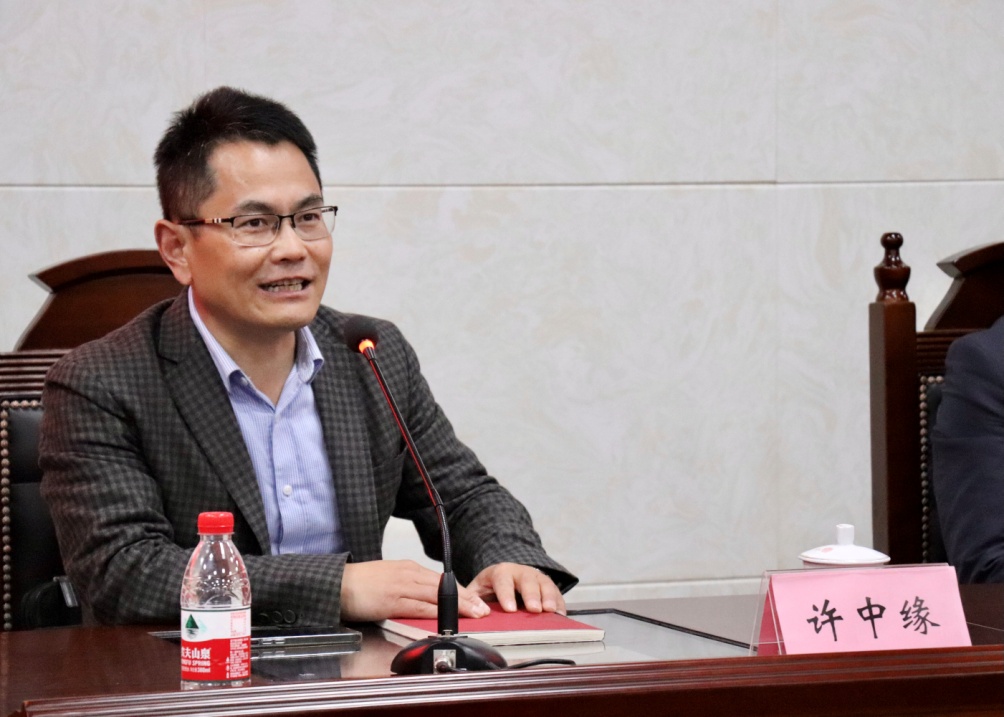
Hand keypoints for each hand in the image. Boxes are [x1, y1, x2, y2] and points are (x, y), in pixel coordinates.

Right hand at [340, 560, 490, 621]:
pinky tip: (445, 617)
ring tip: (473, 613)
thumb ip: (409, 587)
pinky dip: (434, 612)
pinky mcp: (391, 600)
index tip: (475, 600)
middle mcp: (408, 574)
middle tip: (482, 609)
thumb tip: (425, 600)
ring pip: (435, 595)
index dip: (460, 591)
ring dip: (456, 605)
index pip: (441, 580)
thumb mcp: (390, 578)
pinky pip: (417, 606)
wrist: (338, 583)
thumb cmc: (361, 583)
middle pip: (443, 587)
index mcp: (408, 569)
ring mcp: (401, 587)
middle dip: (465, 598)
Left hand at [467, 563, 565, 613]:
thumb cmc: (490, 587)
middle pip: (527, 580)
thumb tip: (475, 613)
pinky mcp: (547, 587)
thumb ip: (471, 600)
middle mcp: (520, 572)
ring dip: (549, 597)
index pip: (503, 581)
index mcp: (501, 572)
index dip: (506, 594)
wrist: (505, 576)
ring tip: (550, 611)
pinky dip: (559, 604)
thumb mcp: (477, 590)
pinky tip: (560, 615)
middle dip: (531, 595)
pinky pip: (556, 593)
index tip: (509, 609)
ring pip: (545, 584)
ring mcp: (536, 578)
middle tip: (534, 609)